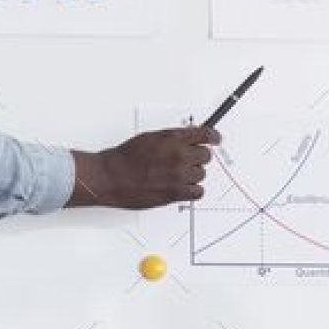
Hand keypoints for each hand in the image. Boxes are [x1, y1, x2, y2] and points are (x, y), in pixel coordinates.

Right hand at [68, 126, 220, 209]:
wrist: (112, 176)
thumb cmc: (125, 157)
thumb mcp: (150, 137)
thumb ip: (172, 138)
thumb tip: (187, 138)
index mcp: (173, 137)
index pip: (205, 135)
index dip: (213, 137)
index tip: (216, 139)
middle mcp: (179, 155)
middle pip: (206, 156)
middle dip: (198, 157)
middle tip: (188, 159)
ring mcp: (178, 175)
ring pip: (201, 174)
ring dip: (193, 174)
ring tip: (178, 174)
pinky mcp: (175, 193)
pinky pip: (197, 192)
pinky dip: (192, 190)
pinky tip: (183, 187)